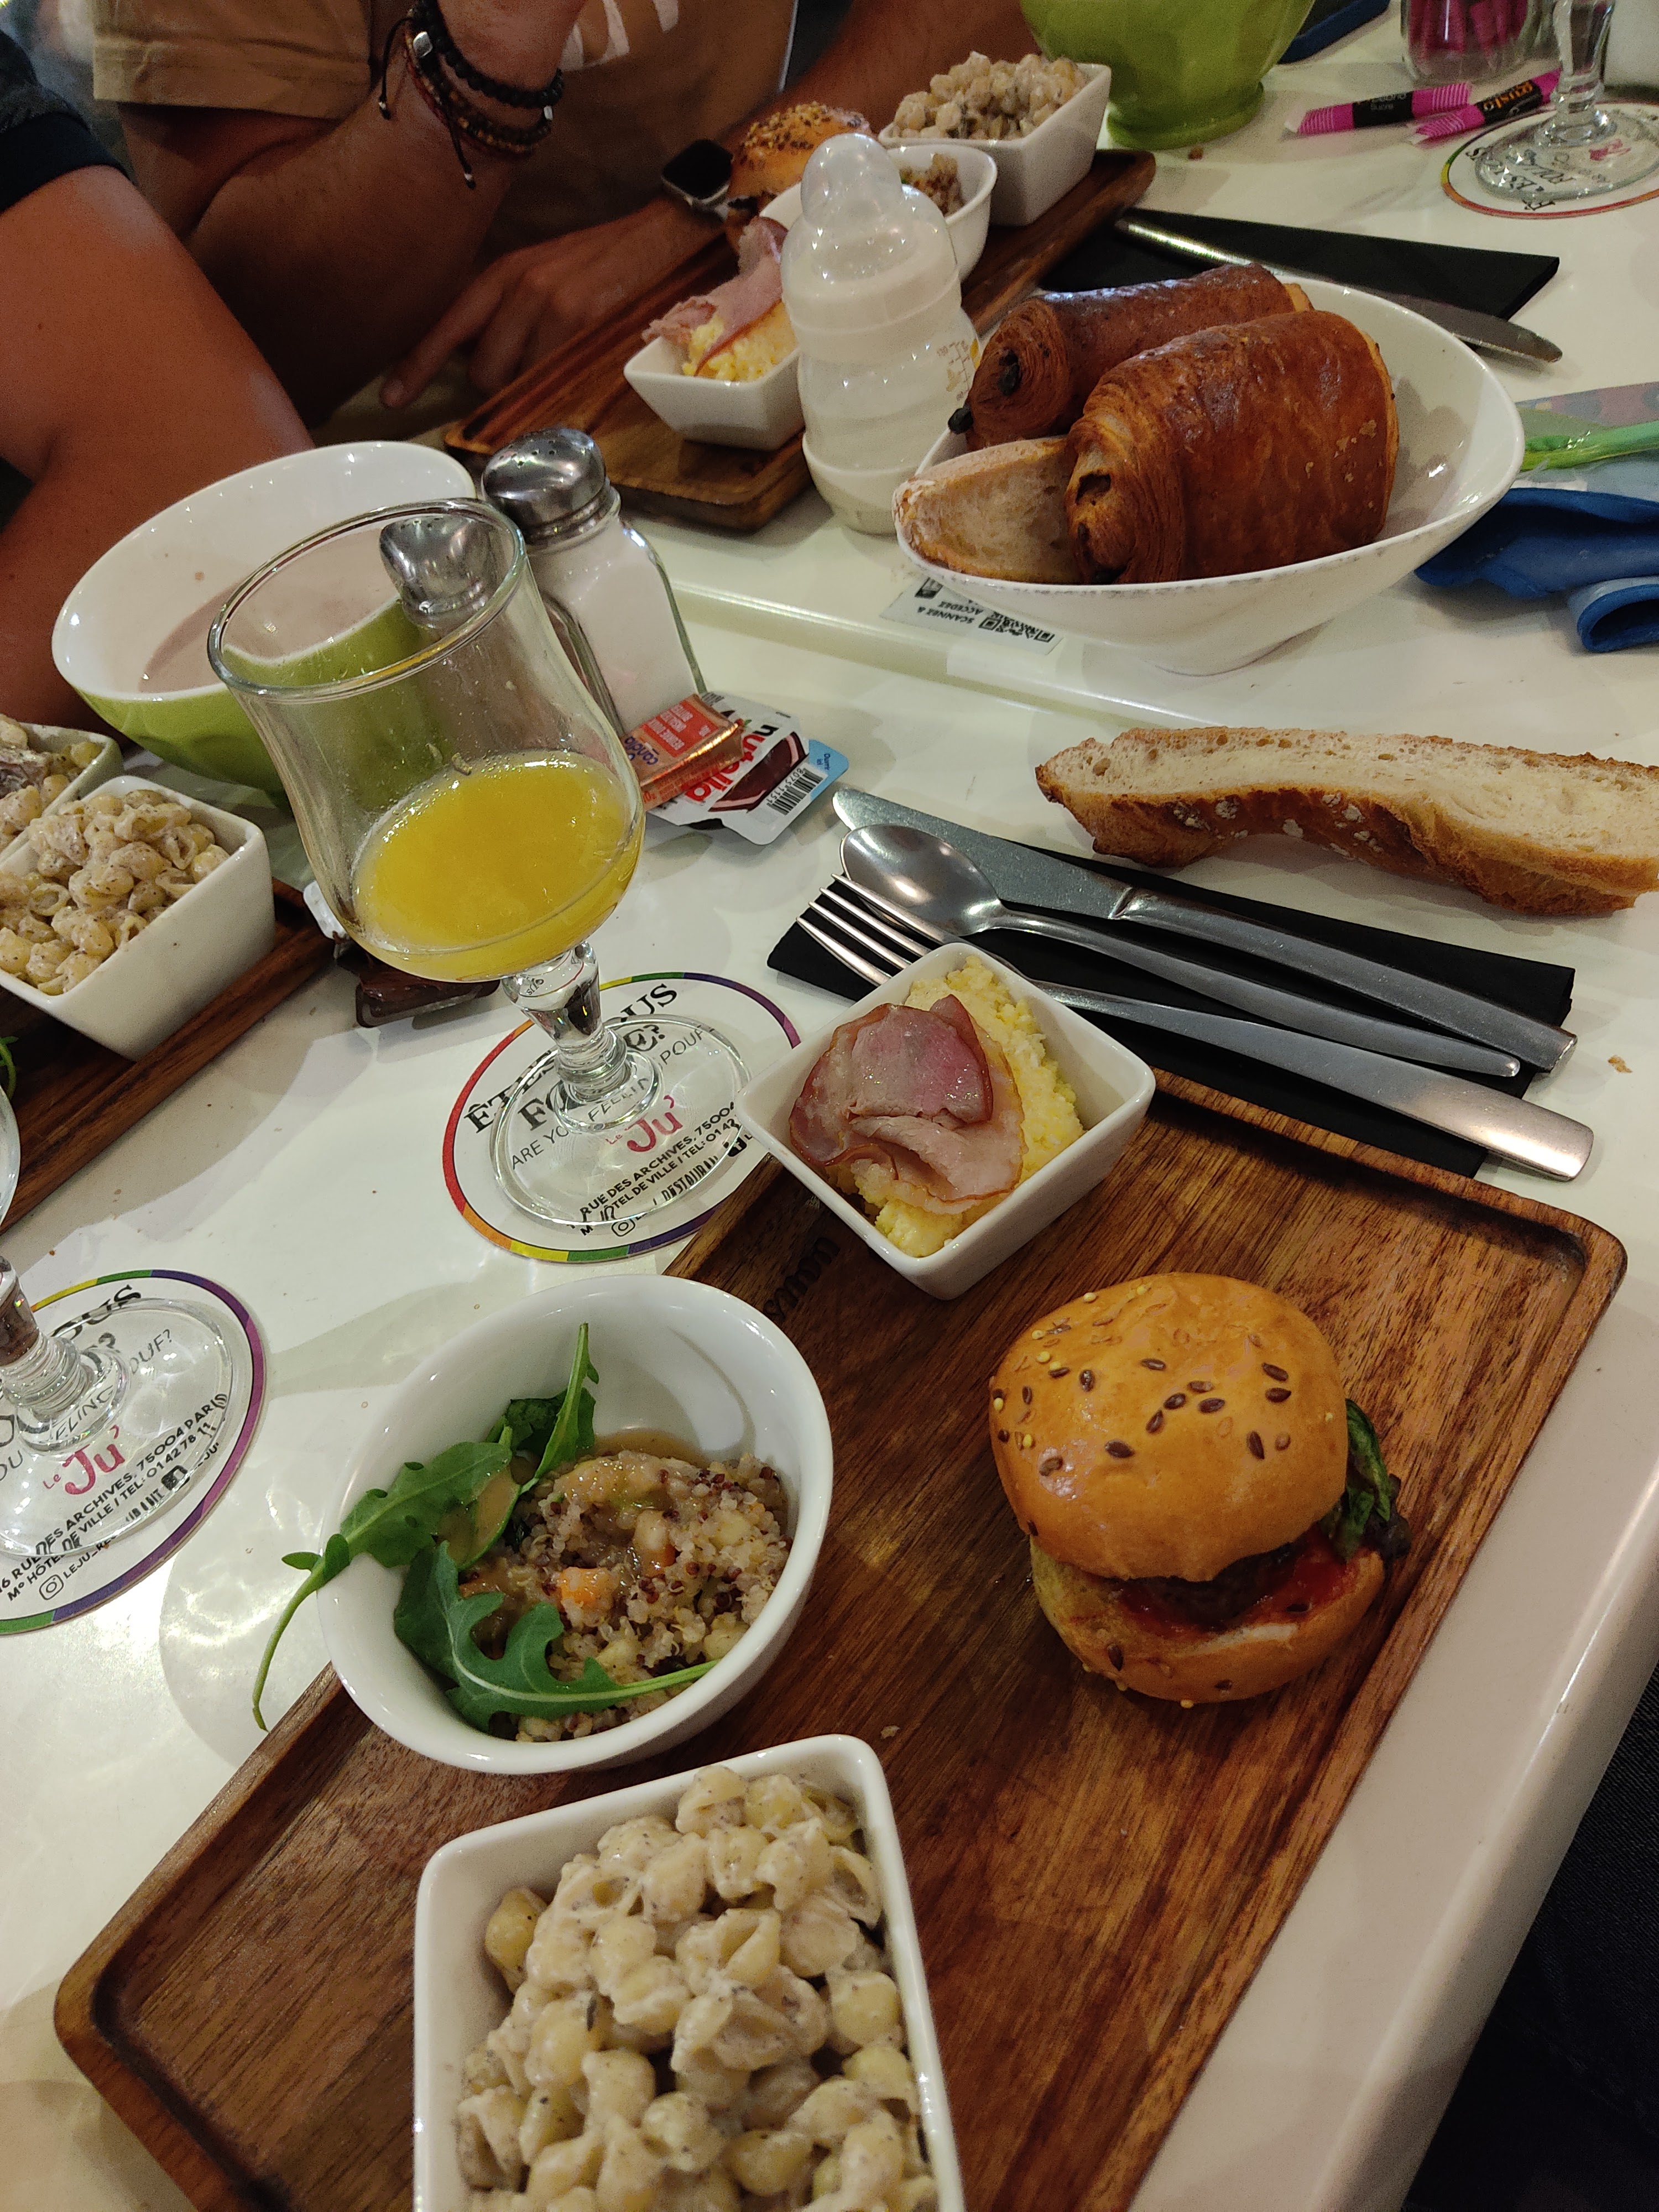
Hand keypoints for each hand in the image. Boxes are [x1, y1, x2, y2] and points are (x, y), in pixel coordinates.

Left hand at [381, 198, 709, 408]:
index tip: (391, 397)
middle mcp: (520, 288)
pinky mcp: (584, 327)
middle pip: (483, 372)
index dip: (417, 365)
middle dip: (500, 391)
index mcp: (506, 272)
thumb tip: (475, 358)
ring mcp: (552, 308)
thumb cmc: (606, 264)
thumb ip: (506, 311)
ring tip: (564, 373)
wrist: (663, 237)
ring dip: (535, 395)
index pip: (448, 324)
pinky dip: (560, 399)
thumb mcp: (544, 274)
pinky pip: (554, 386)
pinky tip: (578, 384)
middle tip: (532, 380)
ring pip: (518, 383)